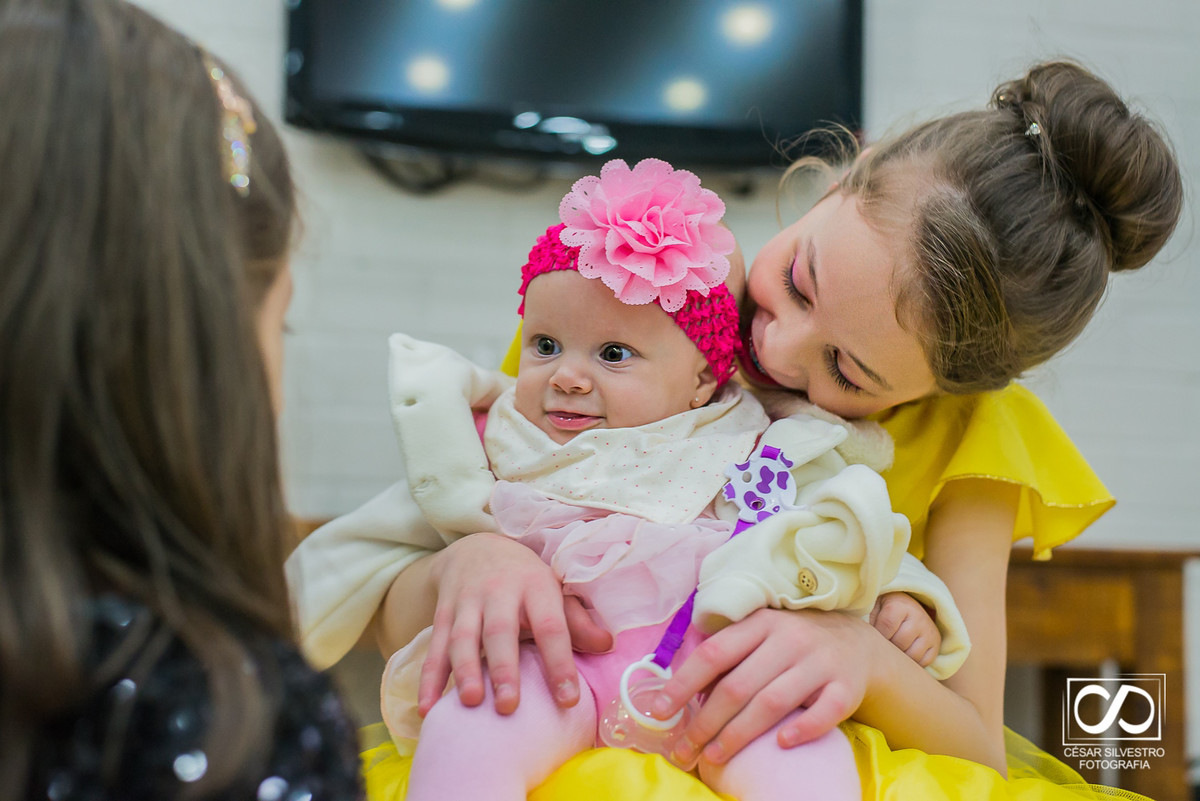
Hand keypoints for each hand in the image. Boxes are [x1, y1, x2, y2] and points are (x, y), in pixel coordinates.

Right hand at [418, 533, 581, 715]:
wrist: (474, 548)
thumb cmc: (523, 580)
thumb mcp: (552, 590)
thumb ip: (576, 620)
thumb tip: (607, 645)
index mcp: (535, 585)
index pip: (550, 625)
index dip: (559, 662)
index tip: (568, 699)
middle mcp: (499, 591)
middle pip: (500, 631)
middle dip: (503, 669)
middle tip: (509, 706)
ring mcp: (466, 602)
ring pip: (462, 638)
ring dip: (464, 672)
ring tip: (470, 703)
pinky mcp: (442, 613)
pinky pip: (435, 647)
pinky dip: (429, 678)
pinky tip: (429, 707)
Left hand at [650, 608, 877, 765]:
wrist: (858, 644)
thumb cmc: (793, 643)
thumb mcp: (760, 635)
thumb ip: (728, 656)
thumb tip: (686, 694)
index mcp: (761, 623)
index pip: (714, 654)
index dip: (683, 684)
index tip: (659, 711)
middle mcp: (790, 638)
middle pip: (738, 685)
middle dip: (705, 723)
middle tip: (684, 750)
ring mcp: (820, 662)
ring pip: (773, 702)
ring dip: (739, 734)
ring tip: (714, 757)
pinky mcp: (846, 687)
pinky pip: (823, 712)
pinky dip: (801, 729)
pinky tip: (780, 744)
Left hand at [870, 592, 939, 667]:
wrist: (905, 606)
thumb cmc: (882, 610)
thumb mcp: (873, 608)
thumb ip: (865, 619)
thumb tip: (858, 639)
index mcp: (900, 605)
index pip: (886, 627)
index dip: (876, 635)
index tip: (872, 635)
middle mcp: (919, 617)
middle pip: (899, 643)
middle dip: (887, 647)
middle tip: (880, 645)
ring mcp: (930, 631)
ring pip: (912, 655)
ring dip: (900, 657)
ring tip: (891, 650)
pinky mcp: (936, 644)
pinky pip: (923, 662)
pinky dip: (911, 663)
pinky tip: (902, 655)